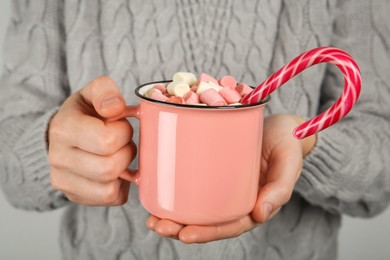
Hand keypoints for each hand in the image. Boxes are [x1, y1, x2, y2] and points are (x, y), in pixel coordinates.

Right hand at [48, 76, 135, 205]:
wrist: (64, 134)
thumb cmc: (85, 113)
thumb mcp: (92, 93)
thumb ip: (105, 91)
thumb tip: (116, 108)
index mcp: (63, 129)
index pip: (107, 141)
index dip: (124, 132)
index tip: (120, 125)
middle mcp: (58, 158)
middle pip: (109, 168)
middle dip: (126, 152)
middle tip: (122, 141)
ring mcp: (64, 181)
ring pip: (110, 188)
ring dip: (123, 170)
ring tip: (117, 154)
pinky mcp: (74, 196)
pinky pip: (110, 198)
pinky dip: (120, 186)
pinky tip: (115, 170)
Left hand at [146, 114, 315, 242]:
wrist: (281, 126)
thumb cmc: (287, 145)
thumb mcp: (288, 164)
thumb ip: (280, 189)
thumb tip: (260, 215)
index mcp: (252, 205)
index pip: (228, 226)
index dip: (206, 233)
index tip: (184, 235)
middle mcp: (234, 198)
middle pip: (206, 220)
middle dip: (180, 228)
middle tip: (157, 226)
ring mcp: (221, 184)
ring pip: (195, 206)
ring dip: (172, 214)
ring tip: (152, 217)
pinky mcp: (212, 166)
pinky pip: (193, 183)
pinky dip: (175, 190)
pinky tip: (158, 189)